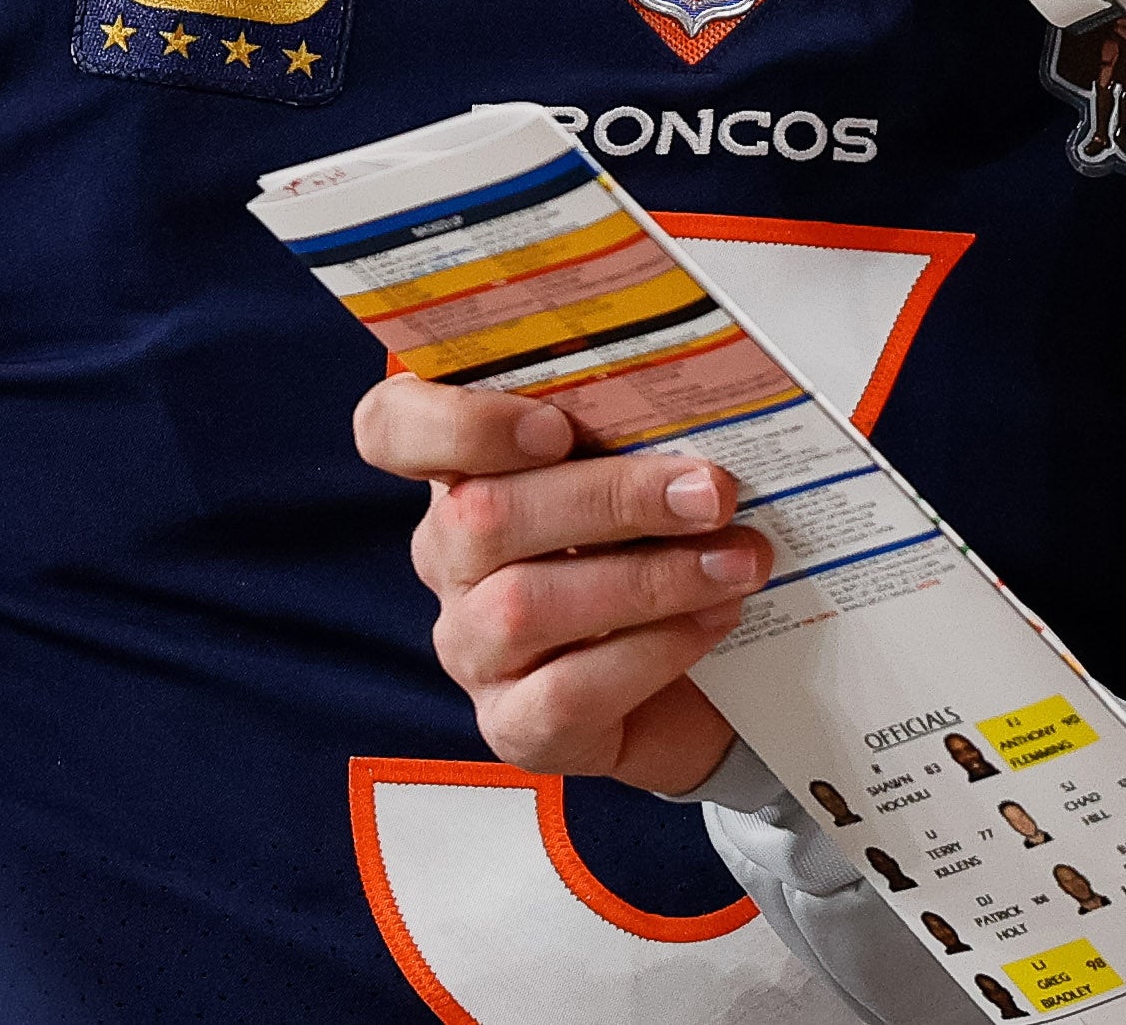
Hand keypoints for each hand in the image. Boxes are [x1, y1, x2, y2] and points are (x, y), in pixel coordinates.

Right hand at [357, 374, 766, 796]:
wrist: (703, 675)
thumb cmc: (658, 545)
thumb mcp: (639, 471)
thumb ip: (632, 430)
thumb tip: (696, 398)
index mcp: (460, 471)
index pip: (390, 427)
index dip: (457, 422)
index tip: (555, 424)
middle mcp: (448, 559)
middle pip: (480, 515)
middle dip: (609, 499)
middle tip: (711, 491)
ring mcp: (473, 648)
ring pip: (524, 606)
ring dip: (647, 578)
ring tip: (734, 561)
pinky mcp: (515, 726)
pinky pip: (566, 690)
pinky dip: (651, 651)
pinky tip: (710, 622)